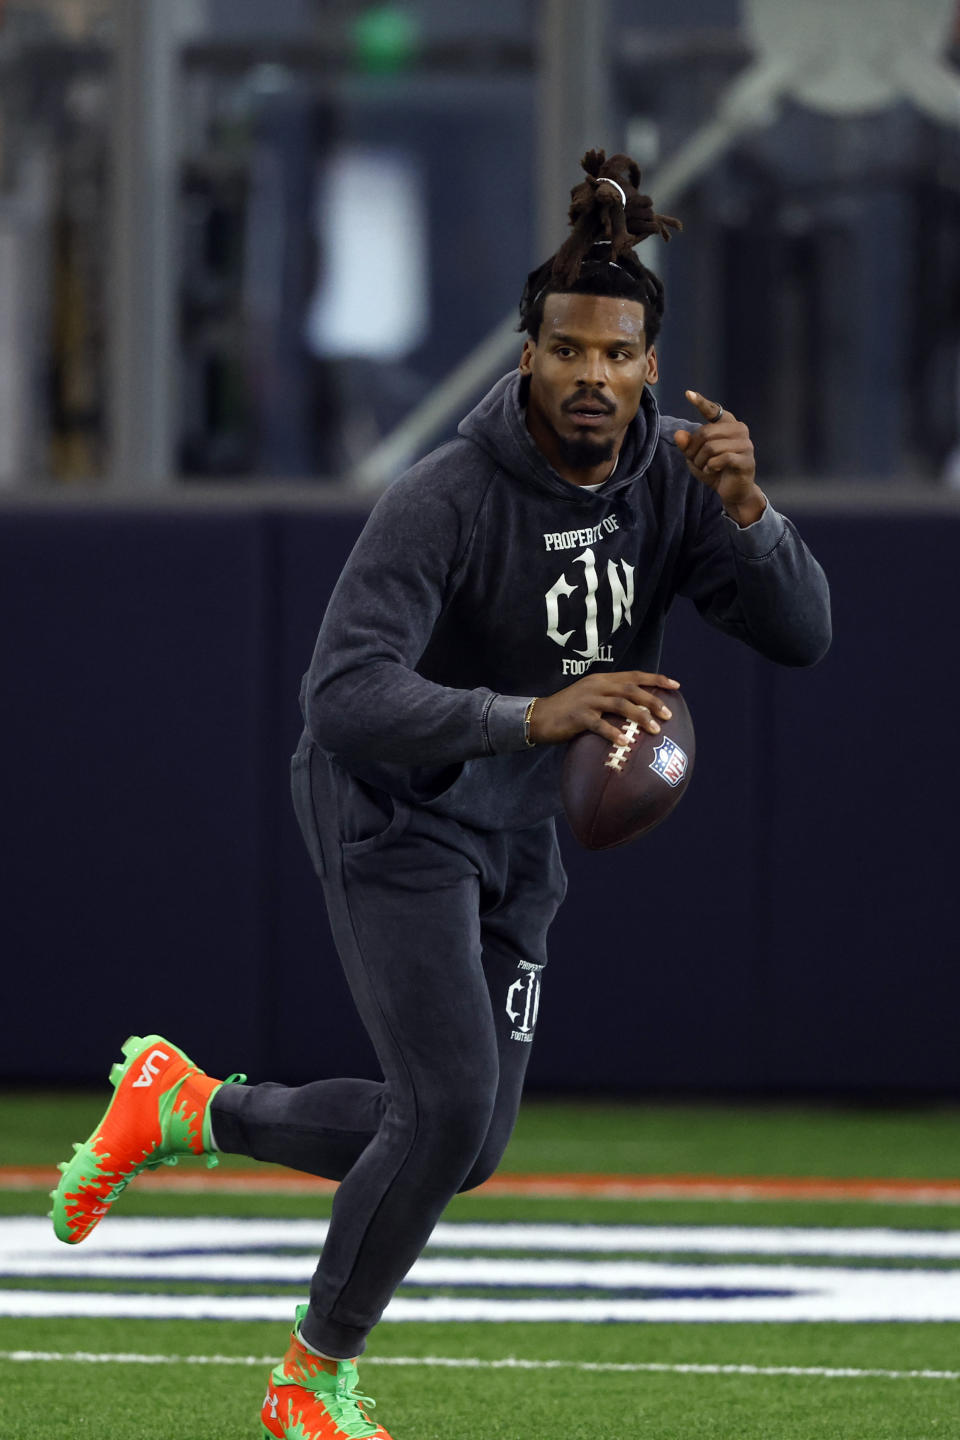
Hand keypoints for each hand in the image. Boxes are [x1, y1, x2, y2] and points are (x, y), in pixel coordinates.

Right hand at [530, 670, 680, 747]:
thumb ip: (610, 698)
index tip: (676, 685)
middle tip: (669, 714)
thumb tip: (637, 708)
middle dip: (653, 700)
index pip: (634, 675)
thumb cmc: (568, 711)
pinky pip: (600, 724)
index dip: (656, 679)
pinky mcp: (578, 716)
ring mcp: (588, 700)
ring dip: (640, 716)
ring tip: (655, 729)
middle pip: (631, 689)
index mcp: (602, 679)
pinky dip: (614, 733)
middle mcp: (597, 686)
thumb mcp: (590, 697)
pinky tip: (625, 743)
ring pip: (620, 704)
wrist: (539, 716)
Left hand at [675, 390, 765, 526]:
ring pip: (712, 447)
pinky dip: (711, 466)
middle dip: (693, 450)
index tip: (688, 394)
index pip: (713, 410)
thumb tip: (678, 435)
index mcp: (728, 424)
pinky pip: (722, 458)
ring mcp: (746, 444)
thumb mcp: (696, 458)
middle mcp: (739, 429)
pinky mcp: (746, 459)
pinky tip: (711, 471)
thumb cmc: (715, 470)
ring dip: (701, 461)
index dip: (701, 402)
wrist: (733, 491)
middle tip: (694, 461)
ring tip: (704, 468)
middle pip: (706, 433)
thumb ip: (687, 445)